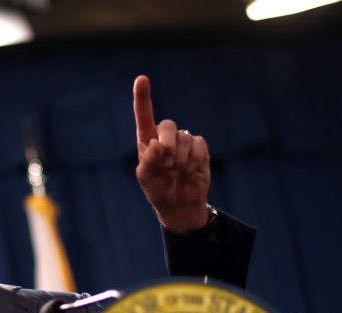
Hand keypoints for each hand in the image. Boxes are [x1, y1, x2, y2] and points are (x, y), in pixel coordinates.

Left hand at [133, 75, 210, 232]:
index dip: (143, 97)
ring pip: (184, 138)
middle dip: (167, 144)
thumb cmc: (158, 190)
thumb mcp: (147, 179)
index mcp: (147, 142)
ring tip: (178, 172)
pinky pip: (199, 144)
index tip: (141, 79)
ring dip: (181, 159)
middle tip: (166, 164)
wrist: (180, 204)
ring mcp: (183, 142)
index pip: (144, 116)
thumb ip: (148, 162)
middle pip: (167, 125)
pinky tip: (190, 170)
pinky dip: (194, 159)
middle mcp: (165, 137)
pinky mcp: (199, 148)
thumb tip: (156, 145)